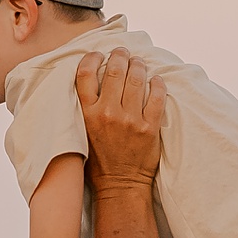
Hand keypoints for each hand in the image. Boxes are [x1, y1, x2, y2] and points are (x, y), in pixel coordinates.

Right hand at [75, 48, 164, 193]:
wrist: (119, 185)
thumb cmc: (98, 161)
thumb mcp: (80, 134)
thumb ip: (83, 110)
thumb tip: (88, 82)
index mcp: (87, 114)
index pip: (86, 74)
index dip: (92, 58)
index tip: (98, 54)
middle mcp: (107, 114)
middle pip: (115, 71)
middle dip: (120, 56)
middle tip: (122, 52)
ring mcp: (130, 120)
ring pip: (137, 79)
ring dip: (138, 65)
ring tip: (138, 62)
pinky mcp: (149, 128)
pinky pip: (156, 97)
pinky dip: (157, 84)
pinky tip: (156, 80)